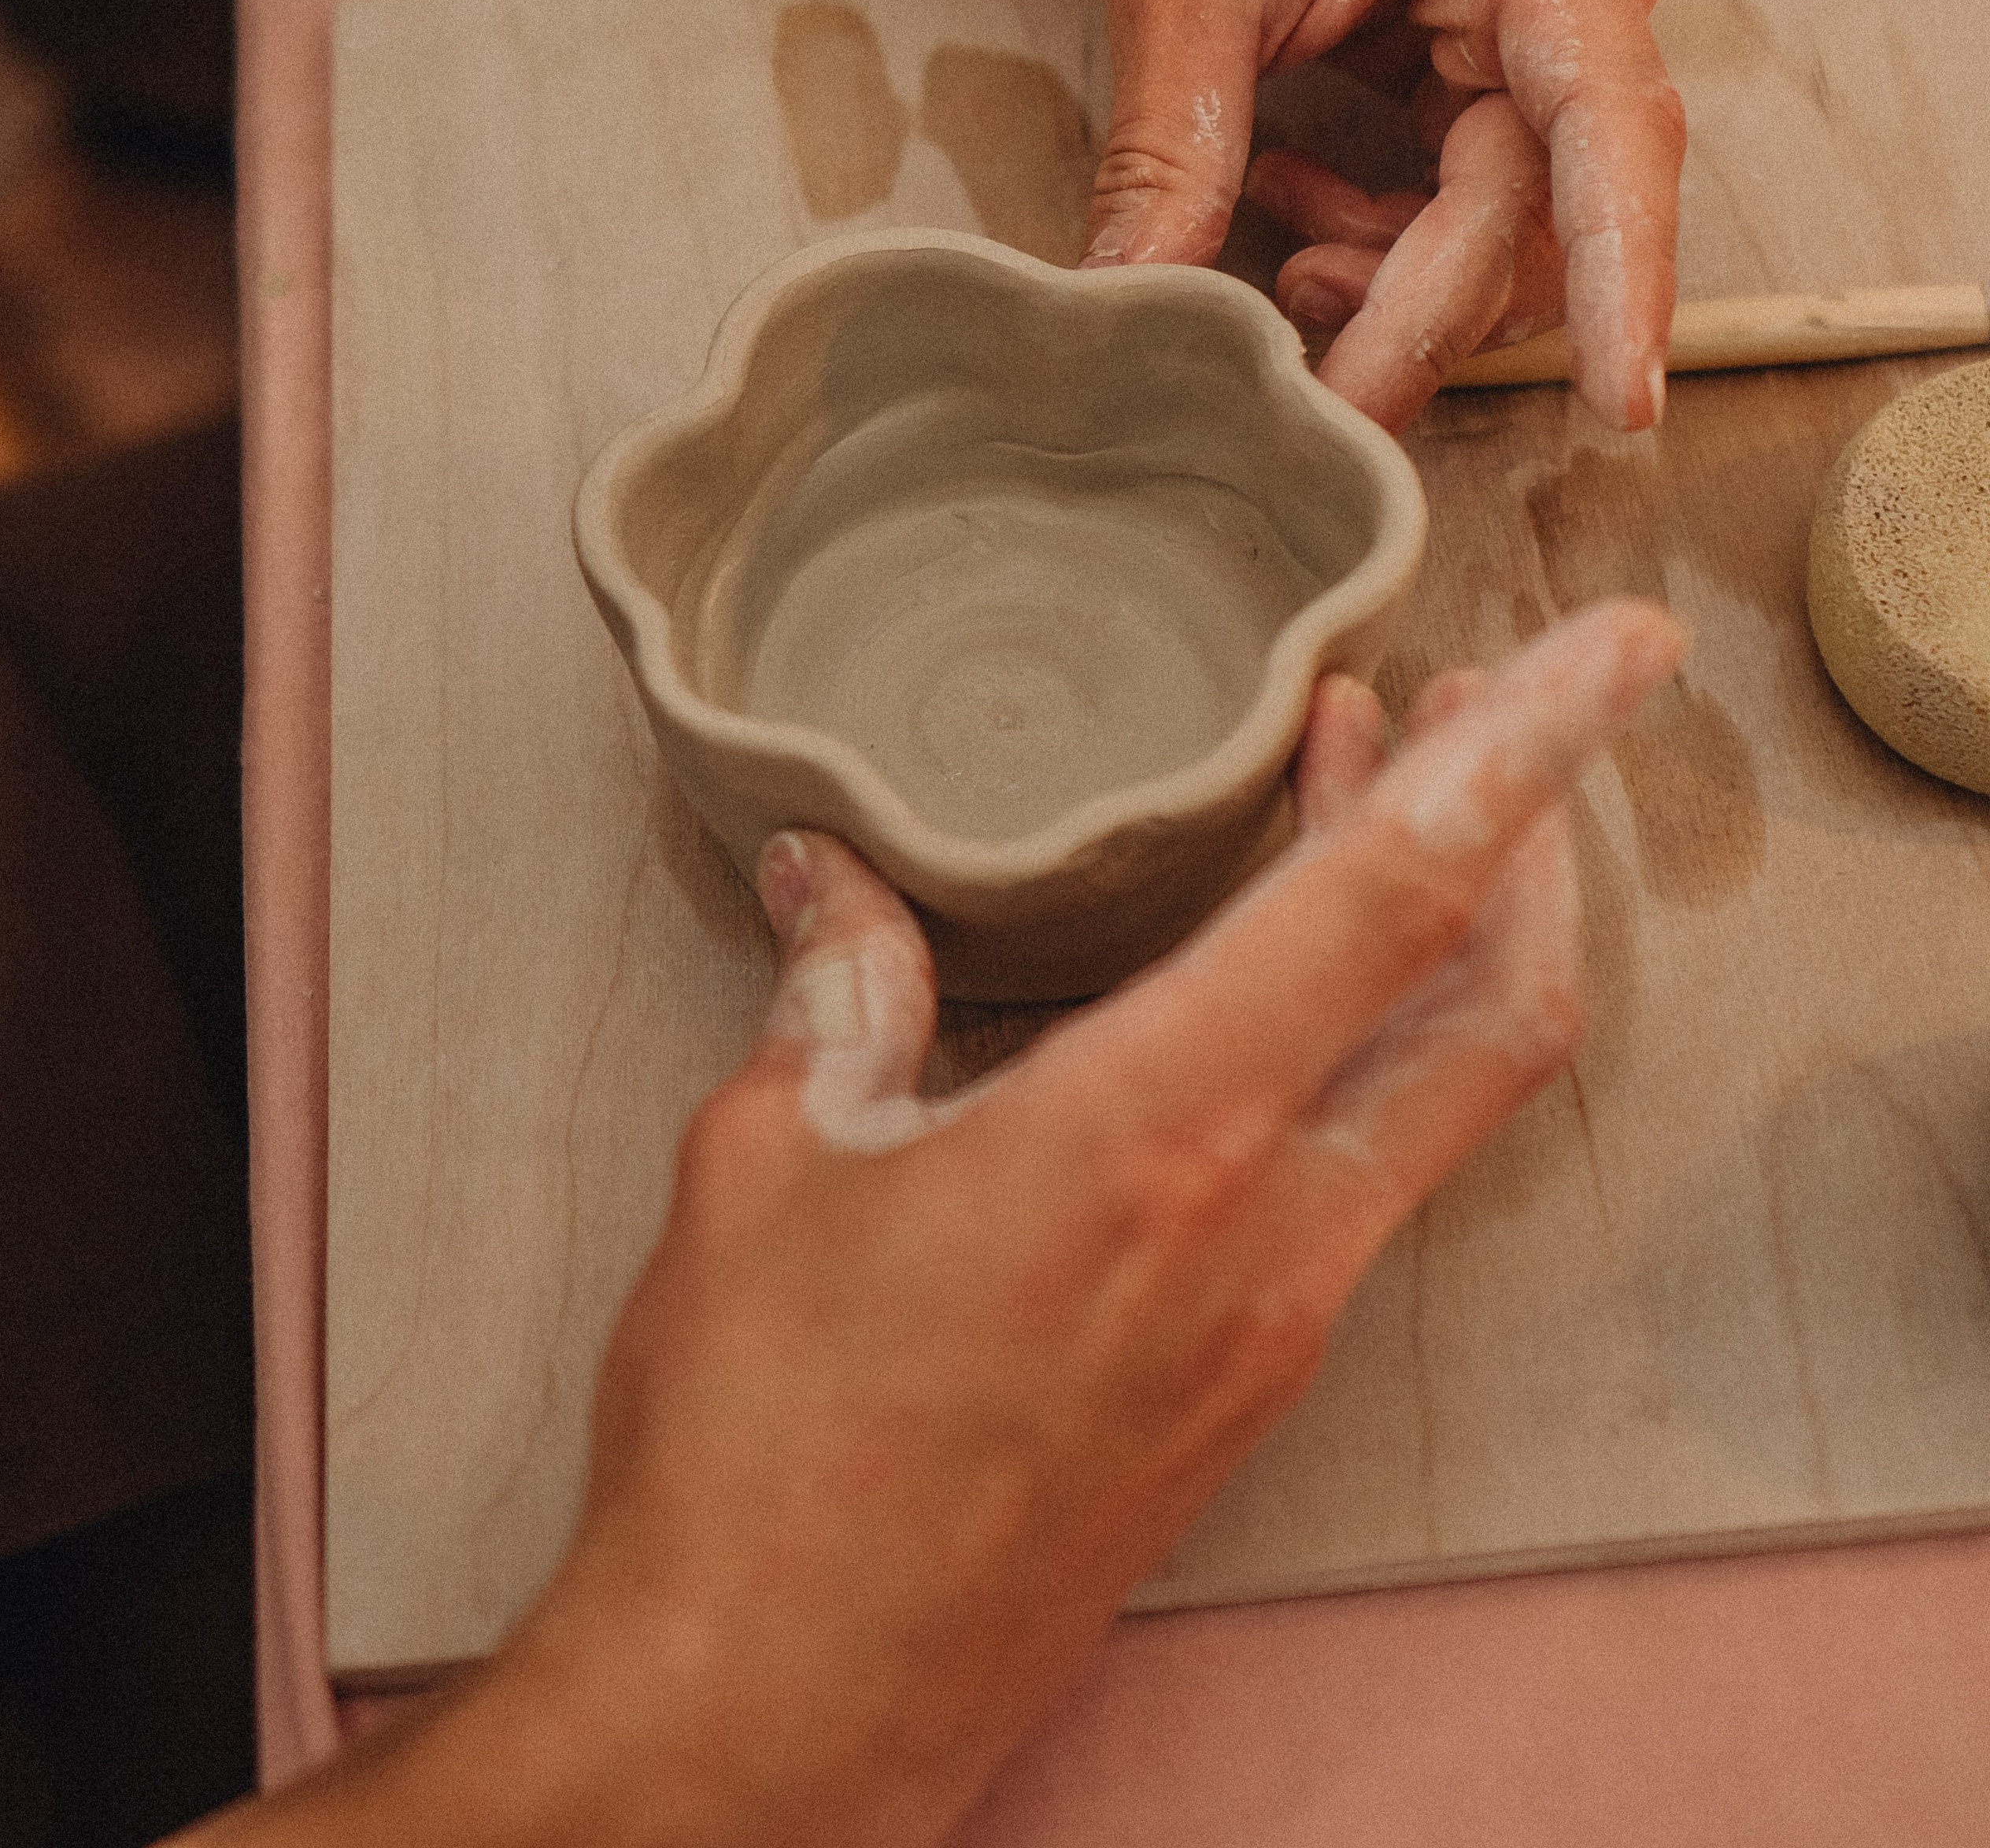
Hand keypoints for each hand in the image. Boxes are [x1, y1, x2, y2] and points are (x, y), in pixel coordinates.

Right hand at [334, 598, 1681, 1847]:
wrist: (776, 1714)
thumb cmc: (758, 1447)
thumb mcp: (772, 1167)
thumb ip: (838, 995)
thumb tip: (833, 882)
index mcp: (1153, 1136)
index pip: (1392, 900)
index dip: (1521, 753)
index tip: (1610, 652)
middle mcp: (1262, 1229)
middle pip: (1489, 999)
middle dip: (1521, 830)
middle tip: (1470, 703)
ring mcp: (1273, 1323)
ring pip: (1438, 1092)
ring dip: (1441, 939)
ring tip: (1367, 811)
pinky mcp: (1244, 1391)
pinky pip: (1364, 1179)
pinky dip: (1362, 1052)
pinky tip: (1262, 1008)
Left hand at [1063, 0, 1683, 432]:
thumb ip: (1173, 151)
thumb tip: (1135, 311)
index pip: (1610, 132)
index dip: (1622, 277)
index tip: (1621, 403)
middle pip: (1542, 206)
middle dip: (1431, 312)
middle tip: (1322, 401)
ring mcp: (1531, 16)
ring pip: (1506, 215)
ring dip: (1399, 274)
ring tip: (1279, 269)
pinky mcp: (1477, 48)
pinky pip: (1462, 185)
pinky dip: (1378, 226)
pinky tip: (1282, 203)